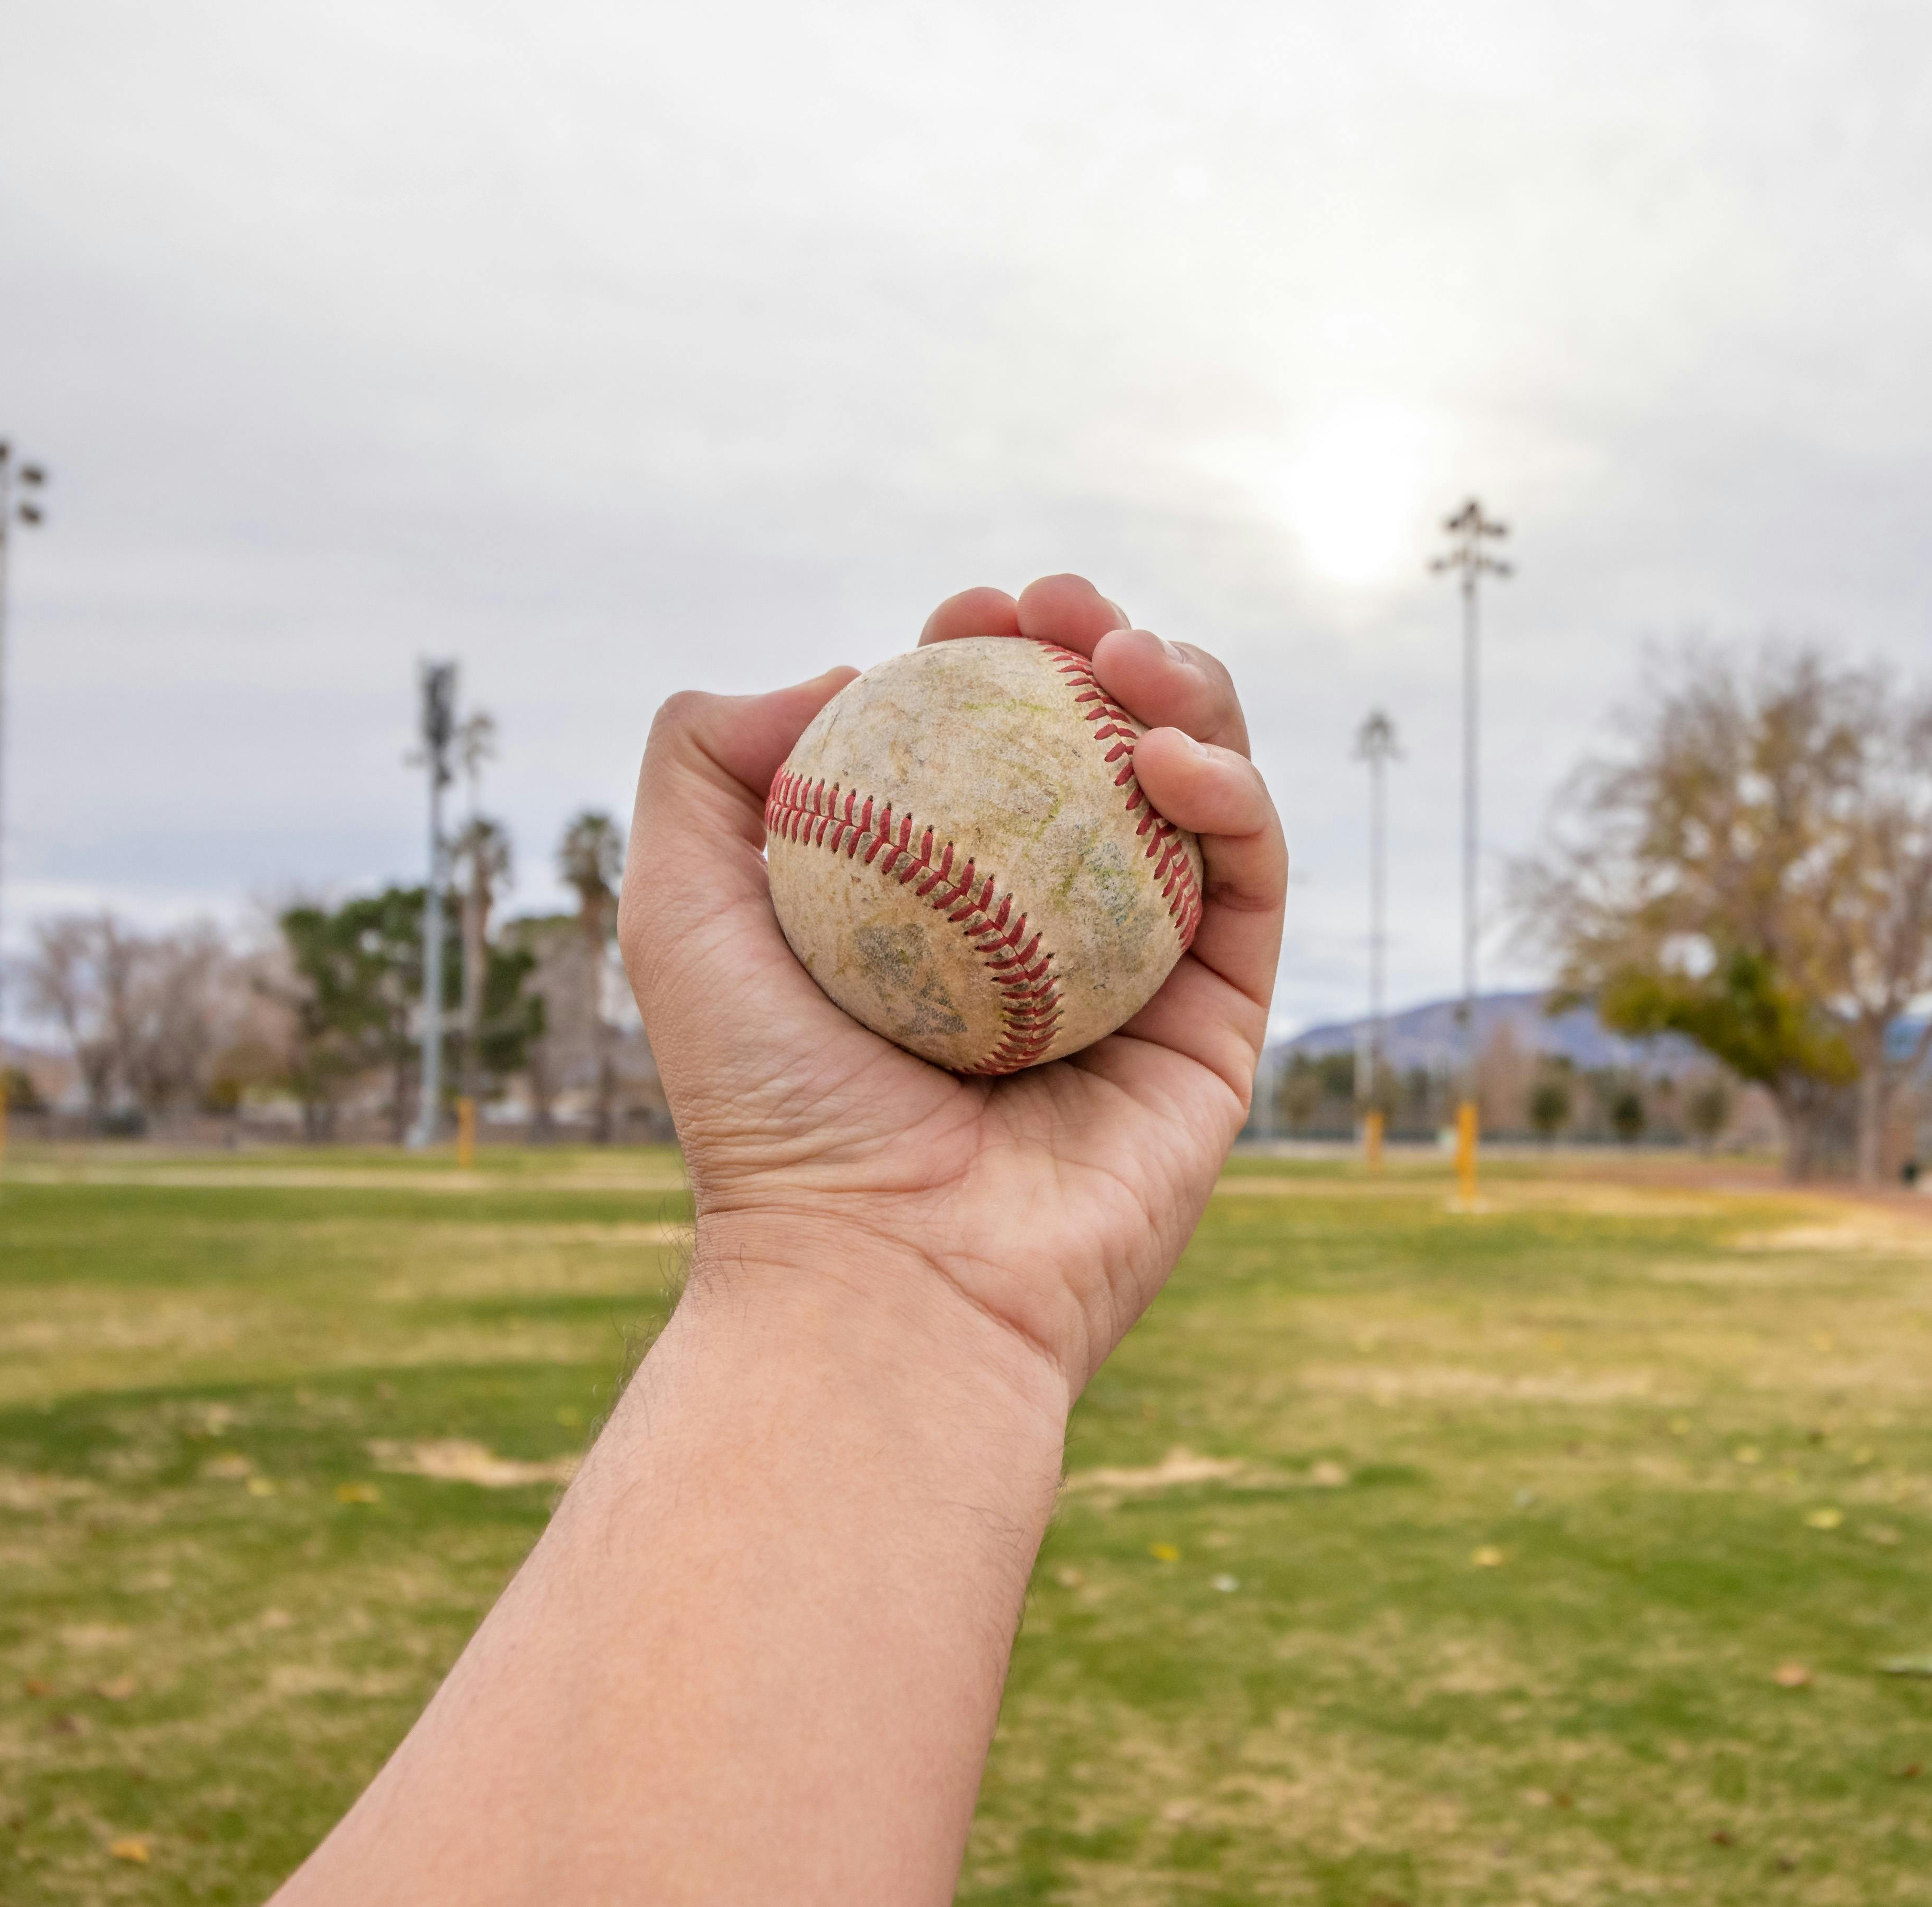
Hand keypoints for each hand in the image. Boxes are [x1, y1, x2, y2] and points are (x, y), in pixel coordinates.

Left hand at [620, 573, 1285, 1402]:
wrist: (882, 1274)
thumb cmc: (773, 1115)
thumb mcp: (681, 913)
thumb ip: (705, 767)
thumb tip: (838, 672)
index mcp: (939, 904)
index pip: (986, 745)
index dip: (989, 653)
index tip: (970, 609)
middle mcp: (1049, 934)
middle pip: (1104, 751)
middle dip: (1101, 647)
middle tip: (1067, 607)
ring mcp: (1145, 978)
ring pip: (1199, 796)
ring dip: (1187, 693)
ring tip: (1134, 656)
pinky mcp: (1222, 1028)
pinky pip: (1250, 882)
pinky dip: (1231, 794)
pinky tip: (1171, 756)